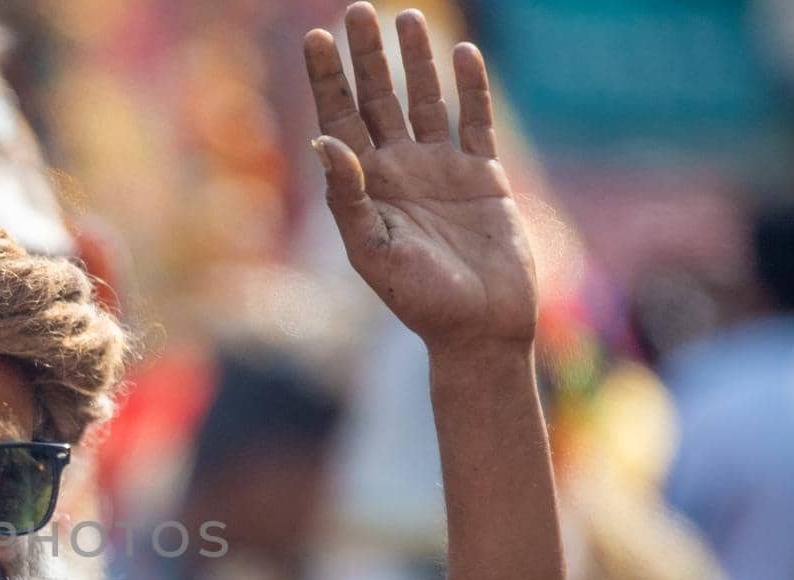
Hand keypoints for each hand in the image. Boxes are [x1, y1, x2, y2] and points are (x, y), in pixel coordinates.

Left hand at [304, 4, 536, 355]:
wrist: (478, 329)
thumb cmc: (419, 300)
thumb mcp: (373, 250)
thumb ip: (347, 197)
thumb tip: (323, 140)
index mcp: (365, 189)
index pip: (339, 121)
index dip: (328, 80)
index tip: (315, 38)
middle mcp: (399, 172)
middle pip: (378, 100)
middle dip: (366, 57)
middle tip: (357, 10)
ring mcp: (441, 170)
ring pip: (424, 101)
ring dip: (414, 61)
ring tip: (405, 18)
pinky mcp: (483, 176)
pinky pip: (474, 121)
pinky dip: (469, 88)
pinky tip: (461, 53)